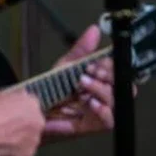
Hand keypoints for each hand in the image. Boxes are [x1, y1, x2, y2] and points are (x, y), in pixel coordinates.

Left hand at [44, 25, 119, 139]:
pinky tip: (90, 103)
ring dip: (104, 91)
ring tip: (84, 84)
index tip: (95, 62)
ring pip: (118, 101)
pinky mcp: (93, 126)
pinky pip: (110, 121)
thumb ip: (82, 50)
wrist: (31, 111)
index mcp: (101, 81)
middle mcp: (104, 96)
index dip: (111, 66)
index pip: (119, 71)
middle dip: (110, 77)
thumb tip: (94, 29)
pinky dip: (104, 111)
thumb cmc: (50, 90)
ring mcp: (100, 112)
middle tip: (90, 72)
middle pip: (124, 86)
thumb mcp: (66, 67)